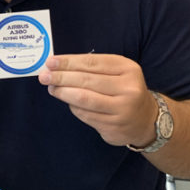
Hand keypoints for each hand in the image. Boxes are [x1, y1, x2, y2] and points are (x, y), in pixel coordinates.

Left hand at [38, 54, 157, 147]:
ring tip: (52, 88)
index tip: (50, 62)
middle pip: (86, 81)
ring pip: (84, 99)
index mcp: (128, 69)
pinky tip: (67, 101)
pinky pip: (85, 114)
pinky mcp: (113, 126)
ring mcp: (122, 109)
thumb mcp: (117, 72)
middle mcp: (128, 89)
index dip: (68, 62)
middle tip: (44, 76)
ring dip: (63, 93)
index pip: (92, 63)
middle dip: (61, 77)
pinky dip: (73, 107)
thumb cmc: (124, 89)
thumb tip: (58, 66)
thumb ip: (92, 68)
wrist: (145, 119)